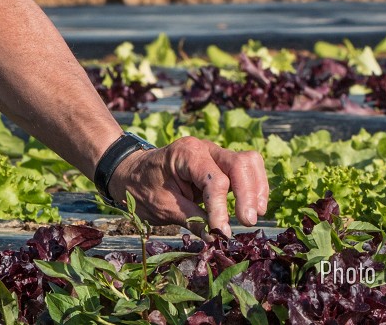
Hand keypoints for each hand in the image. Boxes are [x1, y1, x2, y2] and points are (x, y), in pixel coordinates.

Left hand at [107, 137, 268, 238]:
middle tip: (248, 222)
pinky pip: (245, 170)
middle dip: (248, 194)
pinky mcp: (220, 164)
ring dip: (256, 189)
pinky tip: (253, 208)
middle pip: (240, 164)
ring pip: (248, 162)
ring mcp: (213, 153)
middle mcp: (203, 148)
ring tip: (254, 216)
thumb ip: (191, 218)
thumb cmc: (141, 187)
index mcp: (185, 154)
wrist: (129, 172)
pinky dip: (253, 187)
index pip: (215, 180)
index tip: (222, 232)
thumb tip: (217, 237)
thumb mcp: (162, 206)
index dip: (221, 208)